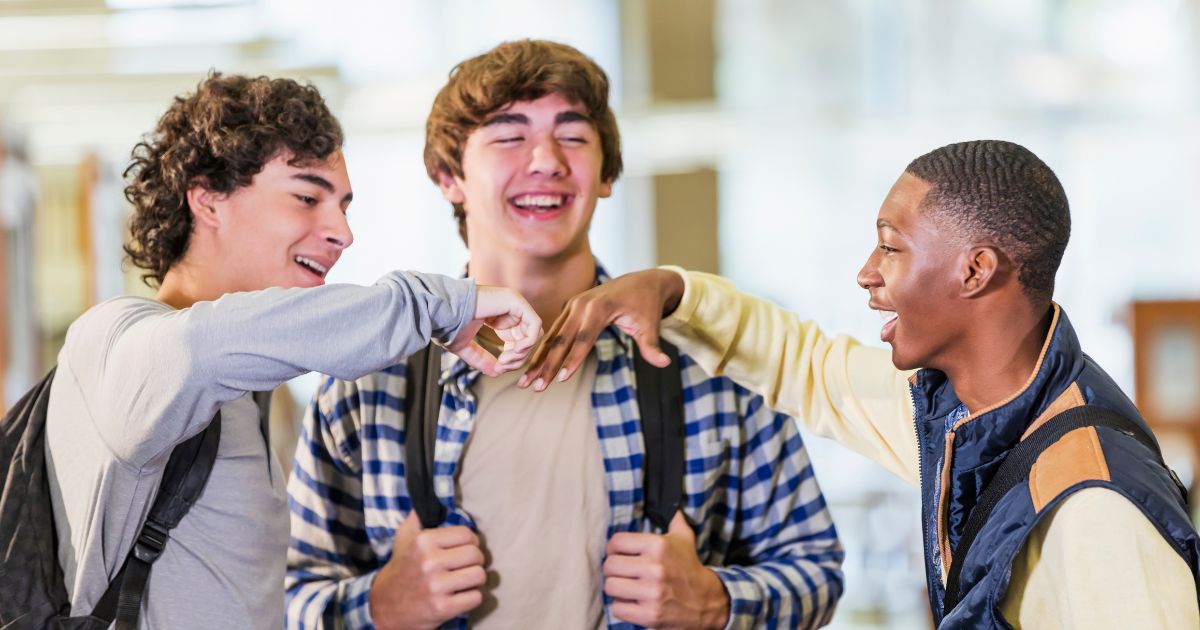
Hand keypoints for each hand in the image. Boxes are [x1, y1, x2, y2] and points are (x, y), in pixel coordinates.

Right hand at [368, 512, 485, 629]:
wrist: (384, 606)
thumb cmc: (401, 569)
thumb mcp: (403, 539)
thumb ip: (416, 518)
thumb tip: (425, 501)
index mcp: (423, 542)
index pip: (466, 534)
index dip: (470, 542)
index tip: (464, 549)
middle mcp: (429, 562)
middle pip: (476, 555)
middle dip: (474, 561)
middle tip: (464, 566)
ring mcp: (436, 586)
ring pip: (479, 575)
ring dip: (474, 579)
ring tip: (463, 580)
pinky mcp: (443, 607)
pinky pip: (476, 597)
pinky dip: (471, 597)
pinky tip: (460, 595)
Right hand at [447, 285, 541, 376]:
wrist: (441, 312)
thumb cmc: (448, 325)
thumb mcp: (466, 347)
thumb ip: (481, 359)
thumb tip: (496, 373)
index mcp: (499, 317)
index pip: (518, 340)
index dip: (513, 358)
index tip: (498, 367)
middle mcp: (509, 308)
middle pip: (528, 338)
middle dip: (518, 358)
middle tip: (501, 365)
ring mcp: (513, 302)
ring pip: (534, 333)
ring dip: (522, 352)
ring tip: (504, 359)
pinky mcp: (515, 301)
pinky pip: (534, 324)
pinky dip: (528, 341)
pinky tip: (514, 351)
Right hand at [519, 269, 684, 390]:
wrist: (643, 280)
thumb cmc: (646, 305)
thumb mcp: (650, 325)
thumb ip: (652, 346)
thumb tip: (665, 364)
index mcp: (600, 307)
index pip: (583, 338)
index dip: (572, 359)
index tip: (561, 379)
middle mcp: (582, 303)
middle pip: (562, 339)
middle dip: (547, 364)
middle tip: (534, 386)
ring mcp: (574, 304)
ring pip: (553, 336)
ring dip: (538, 359)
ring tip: (526, 381)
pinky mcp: (570, 308)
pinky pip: (554, 331)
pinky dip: (543, 349)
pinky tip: (532, 366)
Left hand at [603, 511, 730, 628]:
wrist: (706, 601)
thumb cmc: (689, 568)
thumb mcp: (685, 539)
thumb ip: (675, 520)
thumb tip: (672, 507)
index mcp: (658, 546)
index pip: (616, 542)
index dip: (613, 548)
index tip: (618, 553)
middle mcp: (655, 568)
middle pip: (610, 565)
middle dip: (612, 569)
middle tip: (621, 572)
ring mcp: (652, 592)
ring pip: (610, 586)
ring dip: (616, 588)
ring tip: (625, 586)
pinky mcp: (650, 614)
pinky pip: (617, 608)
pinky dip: (622, 606)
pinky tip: (632, 602)